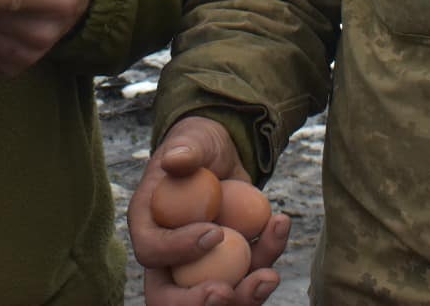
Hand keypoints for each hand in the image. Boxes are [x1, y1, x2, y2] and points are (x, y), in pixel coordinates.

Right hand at [129, 116, 290, 304]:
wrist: (223, 156)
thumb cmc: (198, 146)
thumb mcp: (192, 140)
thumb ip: (184, 150)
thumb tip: (174, 160)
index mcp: (148, 225)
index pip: (151, 251)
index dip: (177, 250)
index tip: (214, 233)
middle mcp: (168, 256)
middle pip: (169, 298)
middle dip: (197, 303)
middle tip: (227, 293)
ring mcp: (199, 268)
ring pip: (214, 299)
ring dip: (244, 297)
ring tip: (270, 275)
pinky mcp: (230, 268)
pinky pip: (247, 279)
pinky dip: (267, 261)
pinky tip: (281, 227)